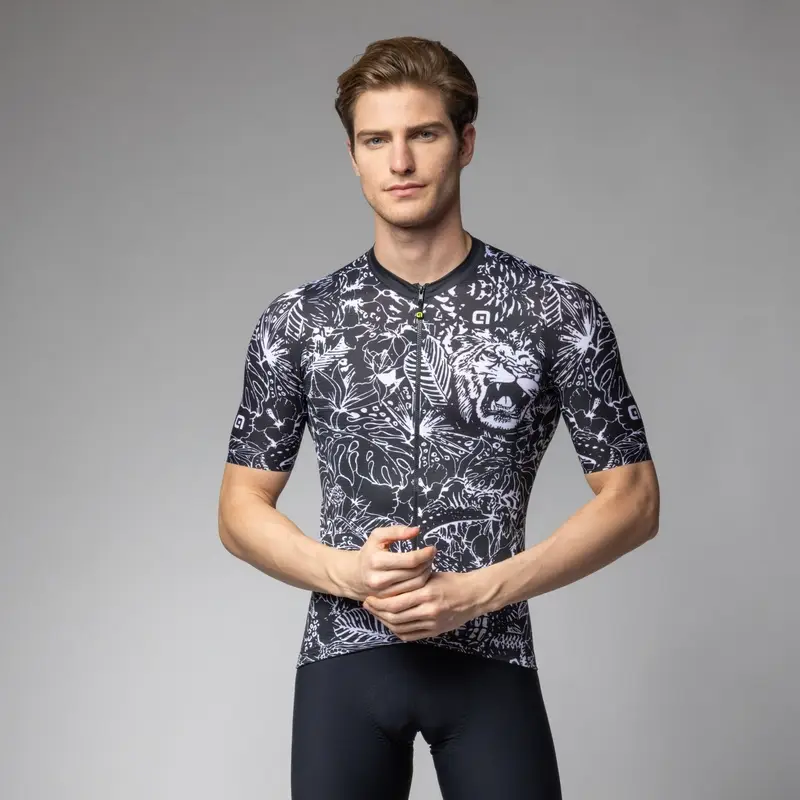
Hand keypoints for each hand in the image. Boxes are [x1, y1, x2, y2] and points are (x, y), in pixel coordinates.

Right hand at [344, 524, 436, 601]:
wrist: (355, 575)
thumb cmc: (369, 553)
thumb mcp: (378, 536)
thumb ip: (397, 531)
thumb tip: (416, 530)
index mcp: (377, 561)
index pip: (409, 560)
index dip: (425, 554)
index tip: (432, 548)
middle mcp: (380, 579)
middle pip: (415, 573)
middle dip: (427, 563)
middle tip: (430, 555)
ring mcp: (384, 593)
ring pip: (416, 585)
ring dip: (426, 573)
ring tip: (427, 563)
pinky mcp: (389, 601)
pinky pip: (412, 594)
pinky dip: (420, 584)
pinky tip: (420, 574)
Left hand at [362, 569, 481, 641]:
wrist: (474, 595)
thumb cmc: (452, 582)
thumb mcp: (431, 575)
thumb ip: (412, 581)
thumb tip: (389, 585)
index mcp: (426, 593)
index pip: (395, 602)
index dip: (378, 602)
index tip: (369, 598)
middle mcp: (429, 610)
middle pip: (394, 616)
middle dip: (377, 612)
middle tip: (368, 606)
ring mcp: (432, 623)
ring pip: (400, 628)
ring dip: (385, 622)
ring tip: (377, 614)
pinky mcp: (435, 631)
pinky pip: (411, 635)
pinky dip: (398, 631)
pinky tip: (391, 624)